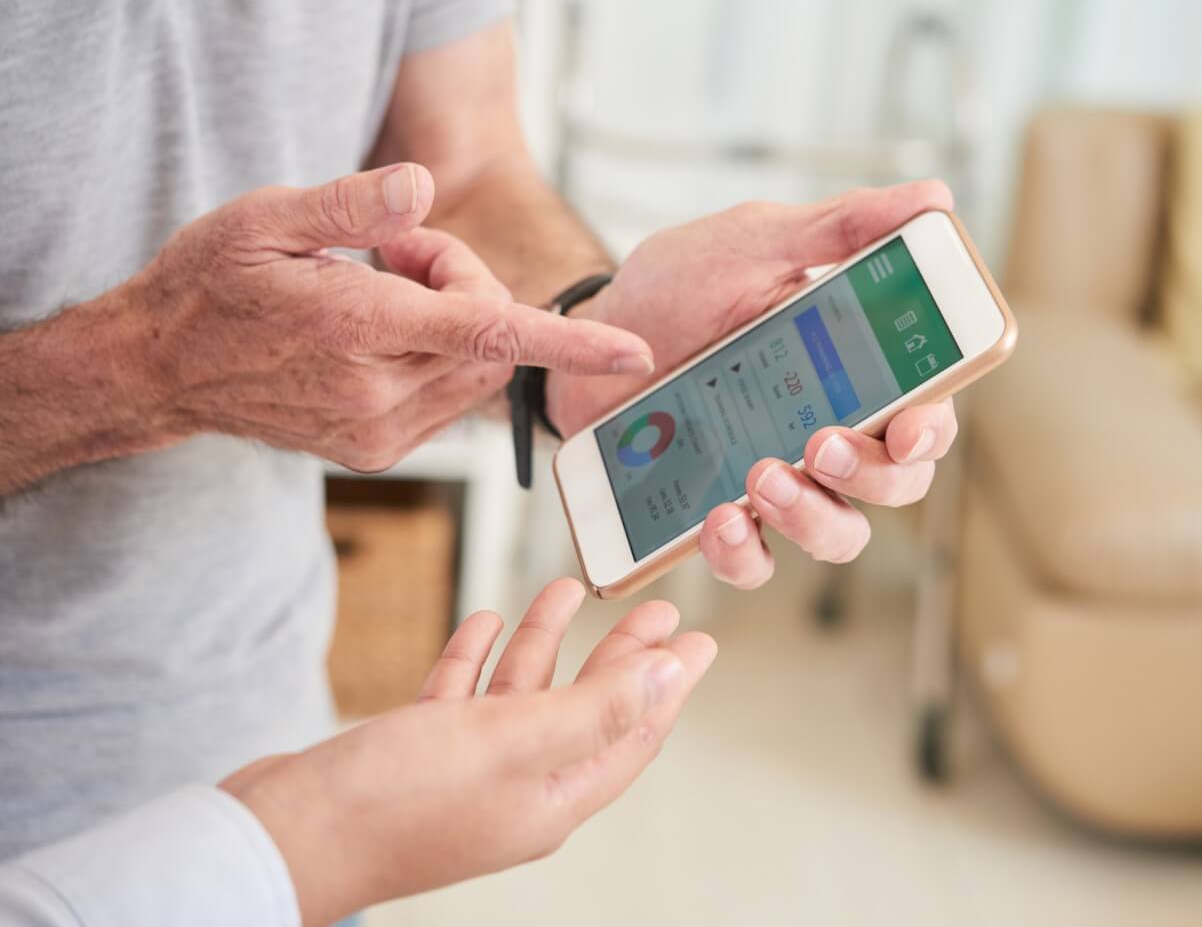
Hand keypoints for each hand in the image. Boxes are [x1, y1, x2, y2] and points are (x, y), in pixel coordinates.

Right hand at [118, 163, 651, 470]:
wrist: (161, 369)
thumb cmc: (211, 284)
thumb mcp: (264, 217)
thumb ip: (351, 203)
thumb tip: (424, 186)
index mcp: (355, 330)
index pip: (488, 332)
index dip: (570, 343)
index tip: (636, 354)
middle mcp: (376, 394)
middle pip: (493, 334)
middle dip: (467, 282)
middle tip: (394, 250)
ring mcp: (378, 433)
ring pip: (479, 368)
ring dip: (457, 319)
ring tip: (379, 286)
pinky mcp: (377, 450)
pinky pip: (450, 395)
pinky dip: (440, 354)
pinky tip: (378, 330)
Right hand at [220, 578, 715, 925]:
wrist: (278, 836)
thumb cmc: (392, 800)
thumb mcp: (512, 741)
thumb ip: (594, 710)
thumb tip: (669, 682)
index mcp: (552, 798)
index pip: (631, 734)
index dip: (668, 685)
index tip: (698, 642)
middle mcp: (516, 789)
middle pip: (585, 710)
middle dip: (620, 656)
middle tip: (654, 607)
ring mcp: (464, 775)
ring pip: (520, 698)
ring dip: (544, 644)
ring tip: (568, 590)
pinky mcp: (415, 756)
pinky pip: (461, 700)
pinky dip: (476, 659)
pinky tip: (483, 621)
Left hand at [546, 182, 960, 587]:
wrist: (589, 330)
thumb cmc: (679, 285)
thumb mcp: (756, 242)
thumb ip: (842, 227)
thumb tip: (932, 197)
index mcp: (856, 369)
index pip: (925, 413)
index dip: (933, 430)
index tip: (911, 429)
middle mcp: (830, 431)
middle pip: (896, 484)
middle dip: (871, 475)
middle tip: (818, 443)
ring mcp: (778, 480)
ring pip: (838, 534)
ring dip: (813, 518)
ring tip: (761, 477)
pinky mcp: (721, 515)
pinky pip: (754, 561)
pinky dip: (743, 552)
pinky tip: (718, 518)